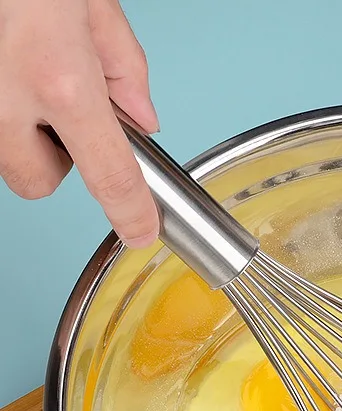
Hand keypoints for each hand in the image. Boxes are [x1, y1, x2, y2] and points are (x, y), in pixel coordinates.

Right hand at [0, 0, 158, 246]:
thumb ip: (121, 65)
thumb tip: (140, 118)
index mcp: (58, 76)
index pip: (109, 172)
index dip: (131, 211)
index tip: (141, 231)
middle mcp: (2, 97)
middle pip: (35, 181)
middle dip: (55, 159)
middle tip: (59, 109)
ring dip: (17, 134)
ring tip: (20, 71)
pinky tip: (2, 62)